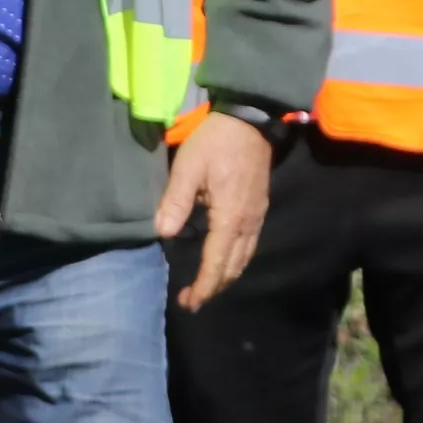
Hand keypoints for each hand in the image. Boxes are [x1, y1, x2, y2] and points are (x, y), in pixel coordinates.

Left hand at [157, 111, 274, 308]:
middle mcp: (247, 223)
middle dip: (214, 288)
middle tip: (193, 301)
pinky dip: (235, 261)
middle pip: (233, 267)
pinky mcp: (259, 209)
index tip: (188, 301)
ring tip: (207, 287)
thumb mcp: (188, 167)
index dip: (203, 286)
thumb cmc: (215, 142)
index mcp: (229, 217)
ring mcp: (257, 217)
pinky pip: (249, 246)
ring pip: (244, 258)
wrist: (249, 120)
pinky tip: (223, 261)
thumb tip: (162, 234)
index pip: (216, 263)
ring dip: (226, 277)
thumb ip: (175, 201)